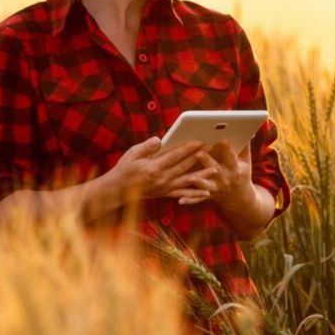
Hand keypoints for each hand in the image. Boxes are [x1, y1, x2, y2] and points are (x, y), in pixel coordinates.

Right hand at [95, 137, 218, 209]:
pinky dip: (195, 195)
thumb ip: (147, 147)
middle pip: (185, 167)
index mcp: (153, 168)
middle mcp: (162, 179)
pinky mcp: (166, 194)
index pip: (175, 156)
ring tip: (215, 169)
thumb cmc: (125, 169)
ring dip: (202, 175)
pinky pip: (183, 195)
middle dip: (199, 157)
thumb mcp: (132, 154)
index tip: (199, 141)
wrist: (118, 190)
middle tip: (212, 149)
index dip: (188, 148)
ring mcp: (165, 188)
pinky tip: (207, 193)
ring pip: (187, 182)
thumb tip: (159, 140)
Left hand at [179, 140, 253, 210]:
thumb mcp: (246, 162)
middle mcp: (225, 179)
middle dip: (207, 161)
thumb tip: (249, 131)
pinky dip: (189, 200)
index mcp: (235, 168)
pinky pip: (197, 199)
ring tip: (191, 178)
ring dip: (199, 182)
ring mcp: (216, 188)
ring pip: (205, 185)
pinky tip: (180, 200)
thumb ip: (245, 147)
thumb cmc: (241, 174)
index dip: (227, 149)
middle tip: (199, 153)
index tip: (222, 139)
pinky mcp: (208, 195)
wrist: (240, 198)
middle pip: (215, 169)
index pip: (231, 157)